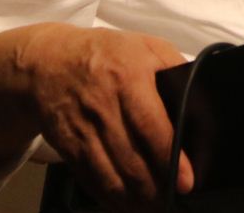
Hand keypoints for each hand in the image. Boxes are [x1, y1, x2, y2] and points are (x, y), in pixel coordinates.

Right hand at [23, 25, 192, 210]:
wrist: (47, 63)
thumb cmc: (104, 54)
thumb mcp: (144, 45)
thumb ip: (173, 66)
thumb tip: (197, 95)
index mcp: (127, 77)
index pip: (151, 126)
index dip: (169, 158)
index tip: (186, 181)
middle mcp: (103, 106)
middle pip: (132, 159)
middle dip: (155, 187)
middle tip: (174, 200)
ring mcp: (83, 128)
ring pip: (111, 175)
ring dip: (135, 199)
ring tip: (154, 207)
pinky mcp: (67, 146)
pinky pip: (91, 178)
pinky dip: (109, 198)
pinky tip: (125, 205)